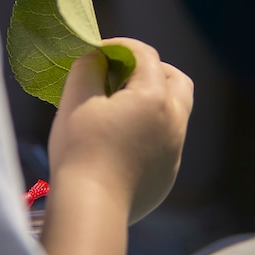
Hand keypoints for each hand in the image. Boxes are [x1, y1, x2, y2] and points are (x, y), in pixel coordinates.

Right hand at [48, 37, 193, 222]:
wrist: (91, 208)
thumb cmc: (81, 149)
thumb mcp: (77, 100)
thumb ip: (88, 68)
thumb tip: (97, 57)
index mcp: (154, 98)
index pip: (146, 56)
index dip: (122, 47)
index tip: (100, 53)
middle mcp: (174, 122)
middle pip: (177, 80)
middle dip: (152, 70)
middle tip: (123, 75)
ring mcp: (175, 151)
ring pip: (176, 112)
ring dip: (155, 100)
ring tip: (122, 107)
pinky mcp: (168, 174)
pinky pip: (167, 140)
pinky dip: (152, 129)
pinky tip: (125, 140)